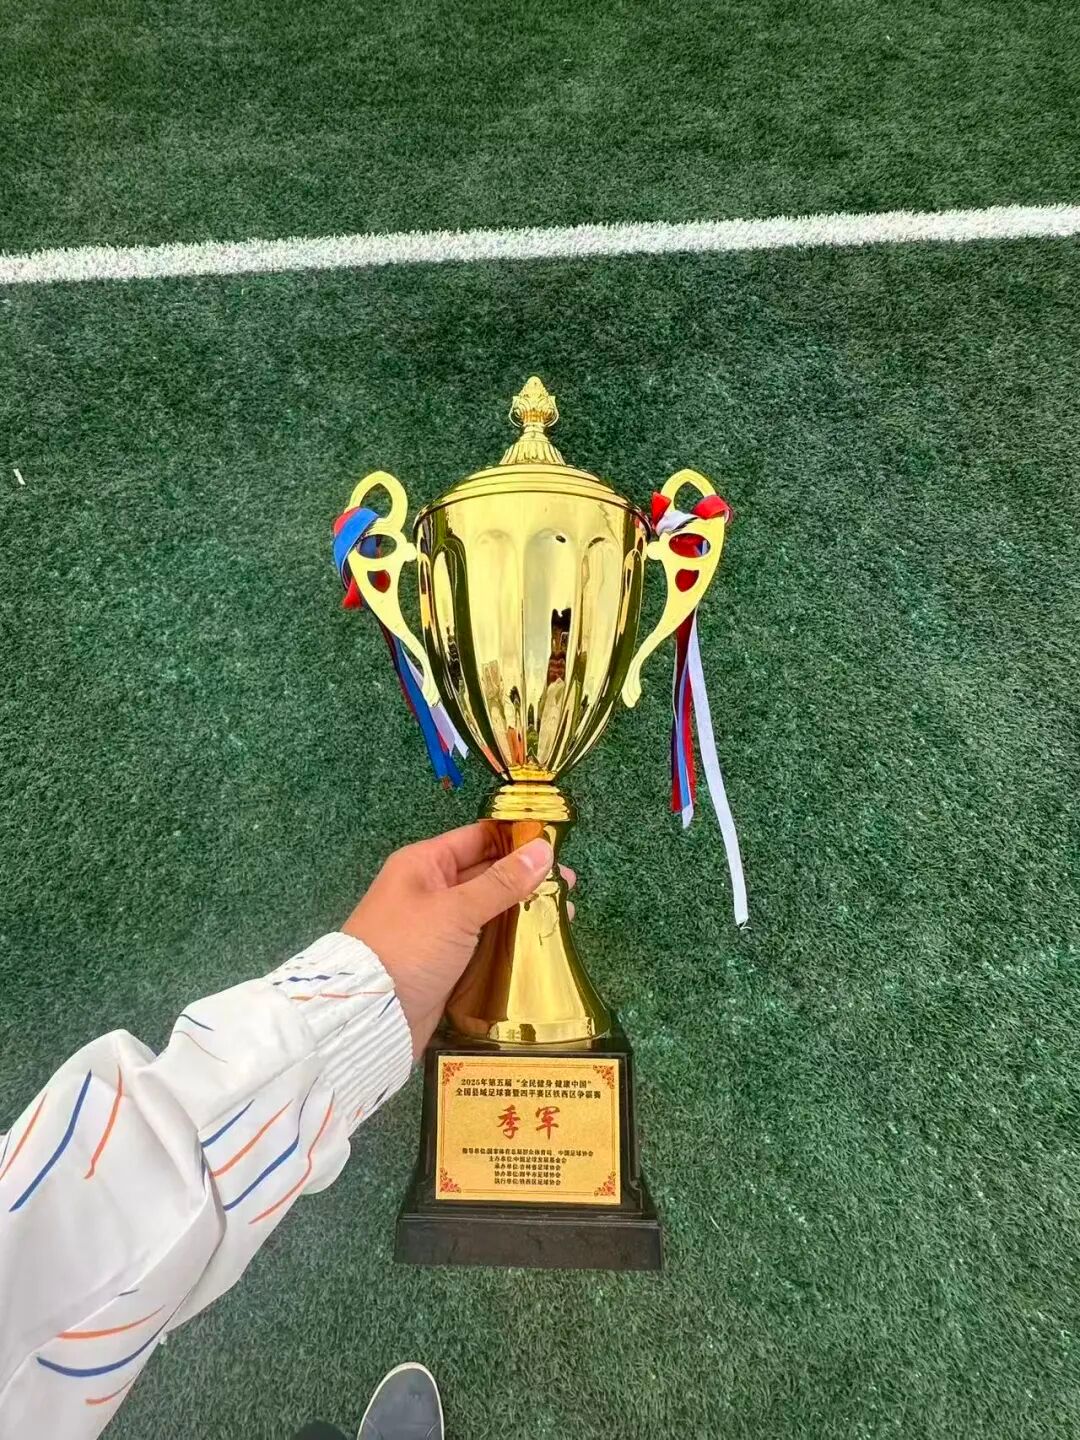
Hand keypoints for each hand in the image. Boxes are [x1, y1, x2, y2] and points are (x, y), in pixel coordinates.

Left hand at [343, 822, 575, 1056]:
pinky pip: (483, 941)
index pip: (478, 838)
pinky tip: (540, 943)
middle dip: (527, 878)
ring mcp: (437, 927)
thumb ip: (502, 881)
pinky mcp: (445, 960)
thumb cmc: (408, 948)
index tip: (556, 845)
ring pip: (488, 910)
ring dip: (523, 911)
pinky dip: (509, 940)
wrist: (370, 1015)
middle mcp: (430, 890)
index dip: (516, 839)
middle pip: (487, 874)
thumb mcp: (457, 910)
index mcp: (424, 864)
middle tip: (569, 886)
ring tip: (564, 915)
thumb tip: (543, 850)